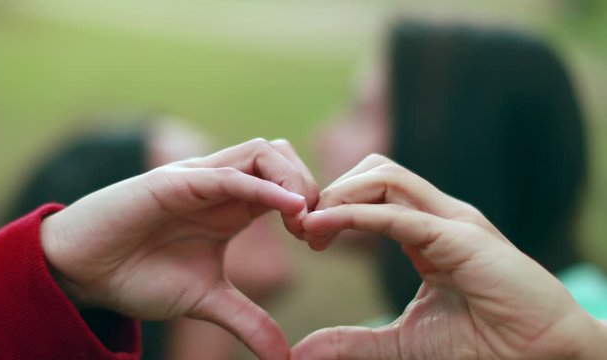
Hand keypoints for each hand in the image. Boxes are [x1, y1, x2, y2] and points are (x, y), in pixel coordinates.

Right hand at [40, 138, 317, 359]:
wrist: (84, 272)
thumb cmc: (140, 275)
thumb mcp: (207, 300)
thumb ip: (249, 321)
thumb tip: (284, 357)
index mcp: (233, 205)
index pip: (288, 181)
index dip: (314, 206)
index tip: (320, 246)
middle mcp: (220, 185)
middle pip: (282, 155)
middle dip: (312, 187)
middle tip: (312, 234)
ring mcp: (198, 179)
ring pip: (262, 151)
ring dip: (292, 181)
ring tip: (298, 224)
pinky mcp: (173, 182)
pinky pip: (228, 175)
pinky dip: (263, 188)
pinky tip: (288, 210)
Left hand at [294, 154, 605, 359]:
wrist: (541, 354)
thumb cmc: (482, 342)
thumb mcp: (404, 342)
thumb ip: (355, 342)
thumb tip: (305, 350)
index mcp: (425, 231)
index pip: (371, 193)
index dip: (332, 206)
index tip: (305, 236)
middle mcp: (437, 216)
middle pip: (373, 171)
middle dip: (331, 191)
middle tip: (303, 230)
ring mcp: (451, 221)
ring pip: (384, 176)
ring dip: (339, 195)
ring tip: (312, 228)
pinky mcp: (460, 237)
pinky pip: (399, 214)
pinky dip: (356, 215)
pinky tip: (325, 228)